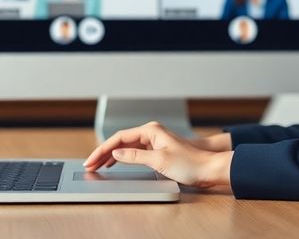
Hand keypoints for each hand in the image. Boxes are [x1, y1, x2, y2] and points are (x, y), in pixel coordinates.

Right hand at [83, 121, 232, 187]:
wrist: (208, 168)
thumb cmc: (189, 163)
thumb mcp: (158, 160)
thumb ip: (135, 156)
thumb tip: (116, 153)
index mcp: (150, 130)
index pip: (119, 138)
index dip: (102, 150)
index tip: (91, 160)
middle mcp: (151, 133)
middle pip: (121, 142)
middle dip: (103, 153)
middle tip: (90, 165)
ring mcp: (154, 141)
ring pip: (126, 147)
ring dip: (111, 156)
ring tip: (98, 166)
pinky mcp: (158, 150)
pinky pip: (134, 152)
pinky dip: (122, 158)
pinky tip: (115, 163)